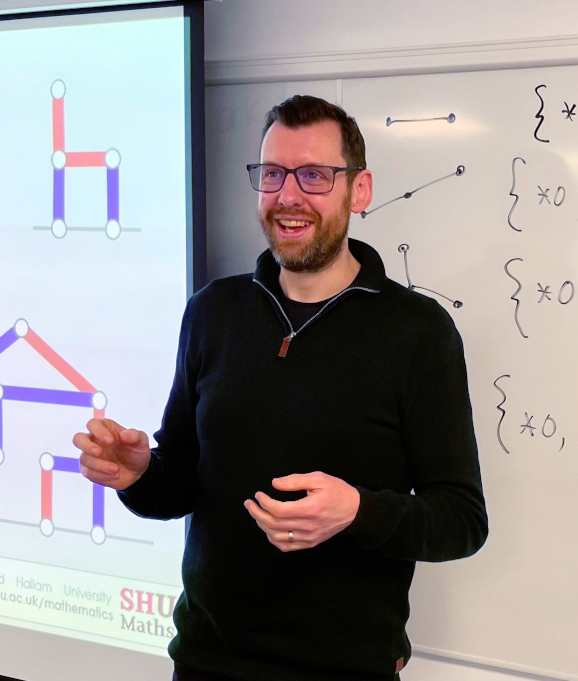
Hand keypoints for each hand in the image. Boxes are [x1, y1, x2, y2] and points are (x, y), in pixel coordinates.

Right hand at [73, 418, 150, 490]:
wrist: (138, 472)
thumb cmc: (137, 452)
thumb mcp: (141, 442)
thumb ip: (135, 435)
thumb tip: (123, 435)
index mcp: (105, 429)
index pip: (93, 424)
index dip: (98, 431)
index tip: (110, 441)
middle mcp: (94, 441)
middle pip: (78, 438)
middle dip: (86, 446)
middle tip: (99, 452)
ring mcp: (90, 456)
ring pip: (84, 459)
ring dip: (100, 465)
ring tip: (117, 470)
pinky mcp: (89, 470)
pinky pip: (88, 473)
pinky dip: (102, 475)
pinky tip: (115, 475)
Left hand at [244, 471, 359, 551]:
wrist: (355, 511)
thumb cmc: (337, 491)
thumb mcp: (319, 478)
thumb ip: (295, 480)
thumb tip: (275, 483)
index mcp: (310, 509)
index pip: (279, 510)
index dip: (264, 502)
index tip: (258, 494)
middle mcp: (308, 526)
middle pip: (274, 524)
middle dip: (256, 513)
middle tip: (249, 503)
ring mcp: (308, 538)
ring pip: (277, 537)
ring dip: (262, 526)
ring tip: (256, 513)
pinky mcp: (310, 543)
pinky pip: (286, 547)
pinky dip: (273, 539)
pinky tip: (268, 529)